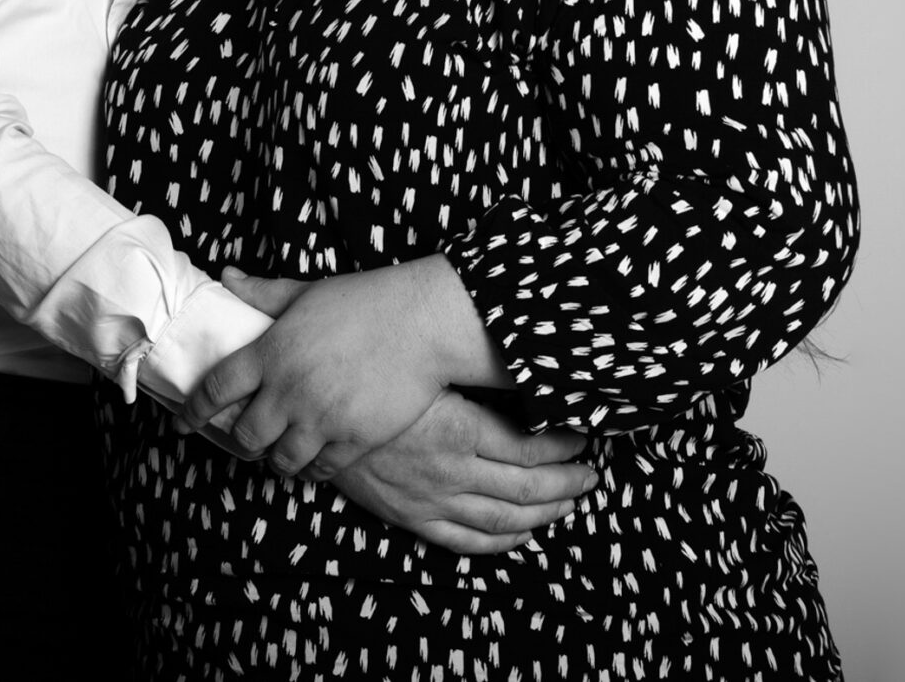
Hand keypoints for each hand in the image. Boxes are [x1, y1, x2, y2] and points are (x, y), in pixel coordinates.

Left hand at [184, 259, 501, 480]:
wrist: (423, 322)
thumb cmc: (366, 300)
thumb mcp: (307, 292)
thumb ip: (263, 292)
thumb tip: (226, 276)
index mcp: (271, 352)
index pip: (215, 390)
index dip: (192, 411)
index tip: (182, 423)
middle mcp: (288, 390)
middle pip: (244, 435)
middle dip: (242, 441)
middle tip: (247, 438)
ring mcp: (321, 418)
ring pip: (280, 461)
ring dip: (275, 460)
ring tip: (280, 455)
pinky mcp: (353, 439)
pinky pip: (320, 469)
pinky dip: (311, 469)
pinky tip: (314, 460)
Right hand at [334, 391, 596, 554]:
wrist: (312, 414)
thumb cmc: (374, 378)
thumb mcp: (426, 369)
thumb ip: (474, 371)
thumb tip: (523, 361)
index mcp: (459, 429)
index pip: (530, 447)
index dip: (564, 446)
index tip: (584, 437)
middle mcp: (450, 469)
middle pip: (527, 488)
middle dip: (568, 484)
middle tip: (592, 476)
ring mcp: (431, 498)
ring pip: (503, 519)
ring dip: (545, 514)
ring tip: (571, 502)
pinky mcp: (411, 516)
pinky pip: (465, 541)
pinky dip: (501, 542)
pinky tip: (524, 533)